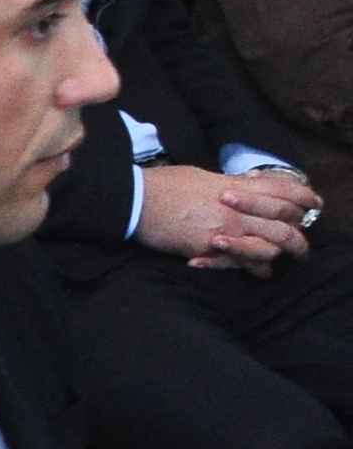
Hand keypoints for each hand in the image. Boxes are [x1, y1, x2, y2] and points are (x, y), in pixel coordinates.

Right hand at [137, 165, 314, 270]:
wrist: (135, 200)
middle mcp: (238, 209)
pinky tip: (257, 272)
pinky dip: (253, 269)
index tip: (312, 204)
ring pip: (270, 248)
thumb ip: (232, 183)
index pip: (285, 191)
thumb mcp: (203, 175)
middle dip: (298, 237)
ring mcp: (226, 230)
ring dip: (276, 256)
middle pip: (286, 224)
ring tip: (276, 263)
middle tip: (300, 246)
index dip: (304, 198)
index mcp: (238, 187)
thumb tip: (250, 183)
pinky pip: (242, 264)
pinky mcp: (210, 249)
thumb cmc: (165, 184)